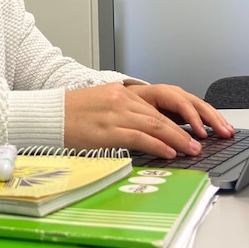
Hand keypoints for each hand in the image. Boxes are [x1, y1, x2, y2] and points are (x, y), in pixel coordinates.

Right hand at [64, 82, 233, 158]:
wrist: (44, 116)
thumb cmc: (68, 116)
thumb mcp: (99, 106)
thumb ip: (122, 113)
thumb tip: (144, 130)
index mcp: (121, 94)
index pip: (159, 105)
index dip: (182, 117)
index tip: (198, 127)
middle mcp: (121, 100)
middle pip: (162, 115)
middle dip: (187, 129)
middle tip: (203, 141)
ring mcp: (115, 115)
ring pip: (156, 125)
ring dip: (178, 139)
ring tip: (193, 150)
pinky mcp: (107, 131)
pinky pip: (139, 138)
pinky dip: (158, 146)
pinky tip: (170, 153)